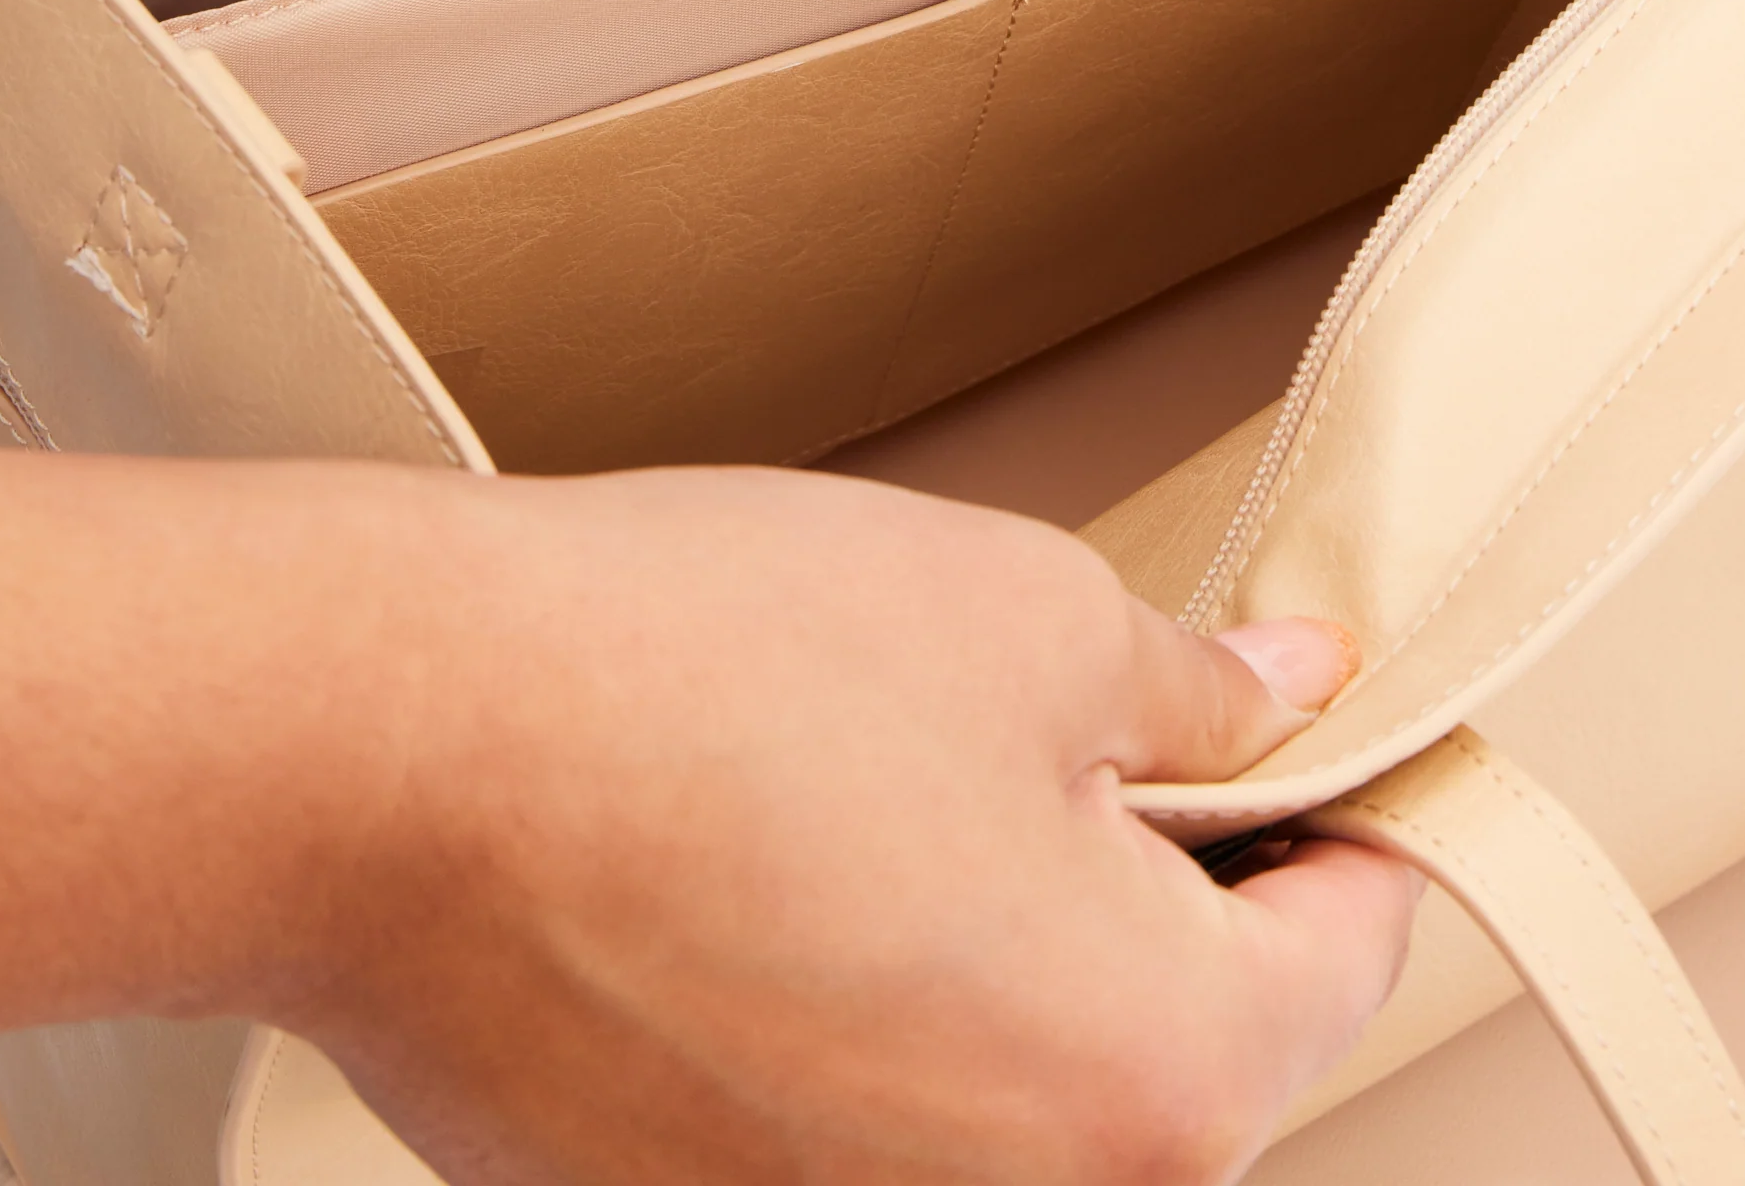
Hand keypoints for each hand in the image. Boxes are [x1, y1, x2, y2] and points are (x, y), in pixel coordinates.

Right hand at [0, 434, 1416, 1185]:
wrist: (394, 763)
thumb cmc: (693, 685)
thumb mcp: (1025, 612)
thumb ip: (1191, 689)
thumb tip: (1274, 703)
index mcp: (1162, 1084)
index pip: (1350, 952)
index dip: (1333, 811)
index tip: (1303, 750)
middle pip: (1179, 1055)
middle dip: (1147, 898)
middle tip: (1051, 739)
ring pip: (1009, 1100)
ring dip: (987, 972)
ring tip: (866, 800)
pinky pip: (850, 1137)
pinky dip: (845, 1034)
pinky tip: (760, 890)